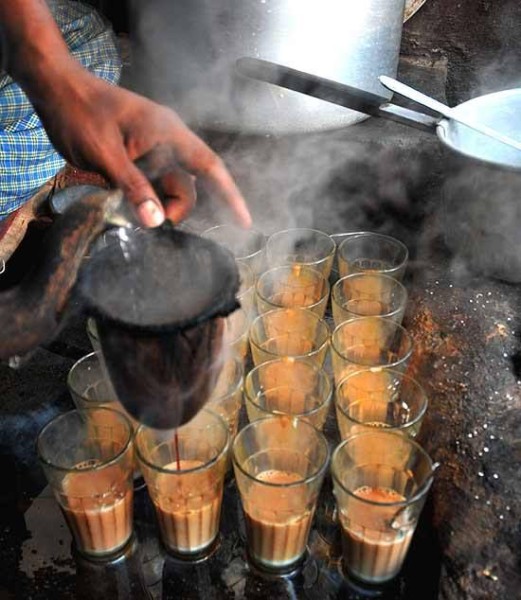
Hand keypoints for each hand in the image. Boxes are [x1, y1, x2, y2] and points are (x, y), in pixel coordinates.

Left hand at [32, 64, 251, 227]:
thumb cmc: (81, 113)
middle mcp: (167, 142)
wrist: (55, 90)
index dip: (230, 195)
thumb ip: (133, 187)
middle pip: (189, 184)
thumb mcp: (105, 154)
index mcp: (168, 133)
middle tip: (150, 220)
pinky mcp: (138, 157)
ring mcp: (152, 150)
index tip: (243, 222)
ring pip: (169, 187)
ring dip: (156, 205)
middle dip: (176, 207)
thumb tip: (156, 222)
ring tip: (131, 210)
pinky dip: (144, 199)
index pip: (209, 166)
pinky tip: (129, 204)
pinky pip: (151, 184)